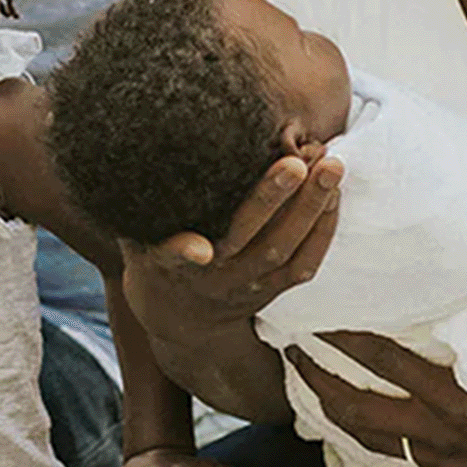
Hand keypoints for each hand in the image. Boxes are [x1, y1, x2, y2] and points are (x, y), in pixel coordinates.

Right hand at [122, 146, 341, 340]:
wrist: (182, 318)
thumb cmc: (158, 257)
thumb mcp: (137, 237)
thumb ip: (141, 207)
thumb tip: (131, 148)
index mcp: (170, 265)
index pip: (172, 258)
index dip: (183, 253)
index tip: (196, 247)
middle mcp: (213, 278)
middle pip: (246, 243)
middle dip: (271, 201)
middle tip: (296, 162)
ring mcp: (247, 287)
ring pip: (284, 252)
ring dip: (311, 208)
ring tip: (331, 167)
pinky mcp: (273, 291)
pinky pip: (304, 265)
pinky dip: (324, 229)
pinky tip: (335, 194)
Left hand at [289, 316, 466, 466]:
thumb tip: (445, 278)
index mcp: (453, 395)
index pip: (380, 363)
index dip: (342, 340)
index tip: (312, 321)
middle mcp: (443, 435)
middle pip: (358, 413)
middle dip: (318, 384)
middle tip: (294, 358)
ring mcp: (449, 466)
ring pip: (378, 445)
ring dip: (344, 419)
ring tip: (321, 392)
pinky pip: (416, 463)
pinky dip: (396, 442)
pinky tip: (382, 424)